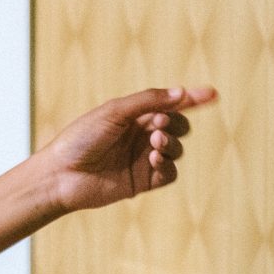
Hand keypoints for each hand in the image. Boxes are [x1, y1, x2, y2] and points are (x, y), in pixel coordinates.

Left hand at [34, 86, 216, 212]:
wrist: (61, 175)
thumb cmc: (81, 138)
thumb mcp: (114, 112)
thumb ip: (148, 101)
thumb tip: (181, 92)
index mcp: (133, 114)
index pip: (169, 104)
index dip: (192, 98)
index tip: (212, 94)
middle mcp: (140, 135)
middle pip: (177, 126)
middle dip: (174, 124)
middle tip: (156, 125)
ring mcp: (142, 159)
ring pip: (176, 150)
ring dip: (171, 145)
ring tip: (154, 145)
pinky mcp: (142, 181)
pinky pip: (169, 174)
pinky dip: (167, 166)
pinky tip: (153, 161)